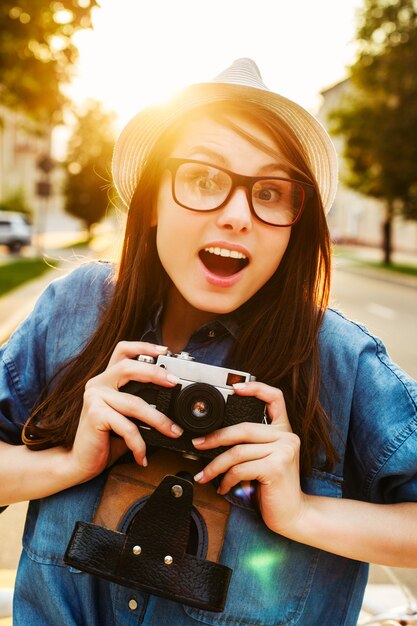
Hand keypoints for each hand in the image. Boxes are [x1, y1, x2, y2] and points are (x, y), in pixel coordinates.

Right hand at [67, 341, 183, 483]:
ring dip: (158, 419)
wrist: (81, 462)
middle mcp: (98, 383)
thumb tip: (172, 399)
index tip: (165, 350)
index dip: (143, 346)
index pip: (123, 351)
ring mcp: (94, 397)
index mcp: (107, 378)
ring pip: (134, 403)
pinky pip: (126, 427)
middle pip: (128, 367)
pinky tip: (142, 456)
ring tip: (173, 430)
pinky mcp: (94, 415)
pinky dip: (139, 444)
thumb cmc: (106, 438)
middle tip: (174, 381)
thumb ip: (140, 402)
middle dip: (155, 372)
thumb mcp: (126, 415)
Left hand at [192, 381, 305, 534]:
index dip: (256, 388)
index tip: (236, 387)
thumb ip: (251, 445)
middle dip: (216, 437)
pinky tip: (223, 487)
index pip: (275, 398)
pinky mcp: (276, 468)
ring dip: (215, 465)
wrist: (293, 515)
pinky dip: (226, 479)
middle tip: (198, 443)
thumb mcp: (265, 459)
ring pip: (237, 452)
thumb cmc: (274, 487)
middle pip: (243, 428)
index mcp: (284, 430)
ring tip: (204, 474)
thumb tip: (217, 438)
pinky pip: (240, 469)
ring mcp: (284, 451)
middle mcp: (287, 437)